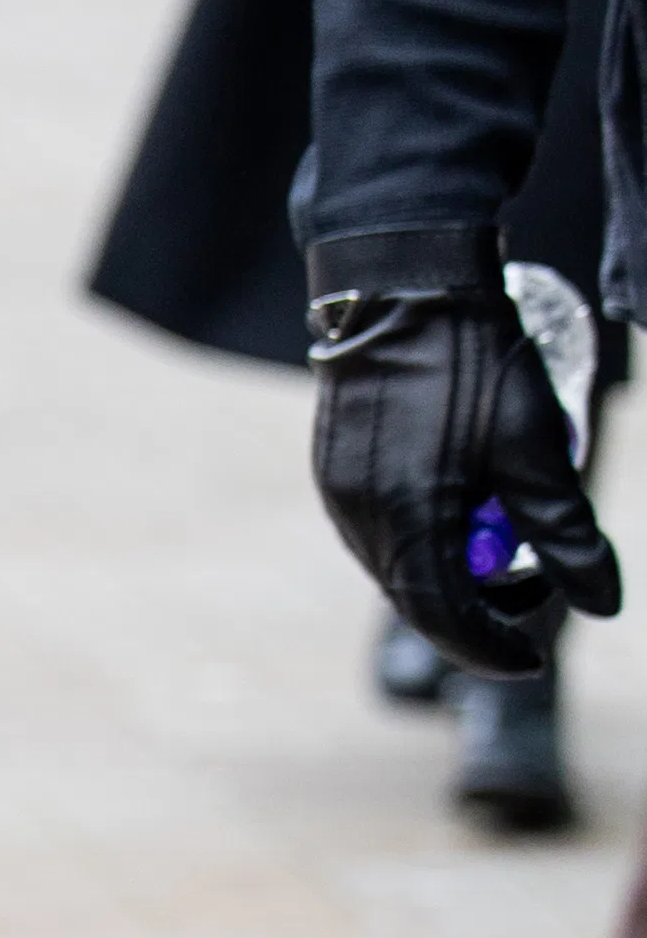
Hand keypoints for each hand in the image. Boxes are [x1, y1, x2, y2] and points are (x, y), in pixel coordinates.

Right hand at [311, 271, 622, 674]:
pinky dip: (424, 535)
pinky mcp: (333, 466)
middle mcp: (358, 516)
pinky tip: (461, 497)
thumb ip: (567, 534)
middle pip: (417, 598)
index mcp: (408, 519)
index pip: (444, 620)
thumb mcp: (536, 450)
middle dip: (476, 608)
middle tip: (533, 585)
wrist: (402, 280)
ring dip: (449, 568)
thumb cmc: (472, 361)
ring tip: (501, 529)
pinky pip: (379, 529)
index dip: (491, 649)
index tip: (534, 657)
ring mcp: (337, 491)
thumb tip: (604, 604)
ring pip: (397, 564)